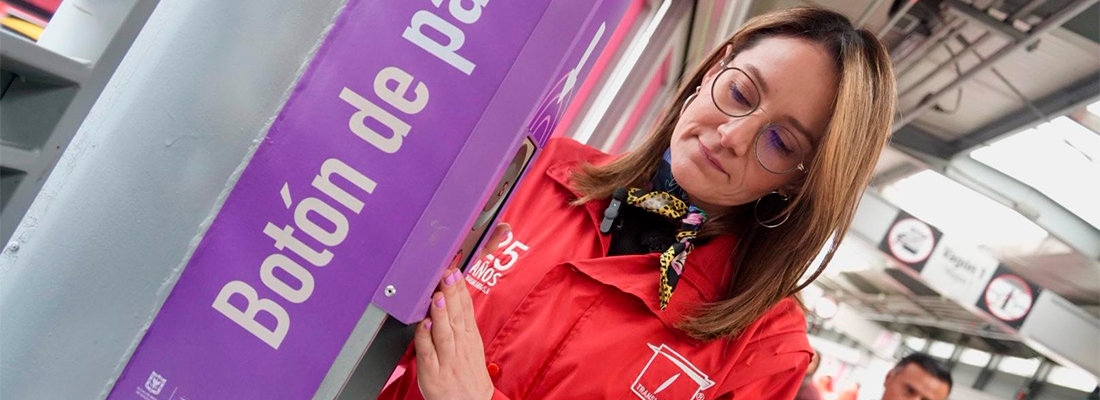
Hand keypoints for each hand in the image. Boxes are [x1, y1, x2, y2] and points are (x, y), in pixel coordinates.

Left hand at [414, 224, 509, 399]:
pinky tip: (423, 325)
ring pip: (443, 332)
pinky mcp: (433, 373)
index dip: (461, 289)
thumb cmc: (469, 377)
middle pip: (456, 316)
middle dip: (451, 293)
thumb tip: (455, 298)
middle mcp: (460, 347)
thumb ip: (463, 324)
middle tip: (446, 274)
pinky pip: (428, 353)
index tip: (456, 271)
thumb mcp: (472, 348)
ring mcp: (447, 360)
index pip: (466, 309)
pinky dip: (425, 338)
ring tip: (437, 294)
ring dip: (440, 312)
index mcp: (470, 339)